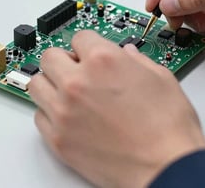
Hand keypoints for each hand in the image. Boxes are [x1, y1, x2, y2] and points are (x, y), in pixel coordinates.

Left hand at [29, 30, 204, 187]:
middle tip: (77, 68)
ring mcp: (64, 112)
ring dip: (51, 82)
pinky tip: (69, 115)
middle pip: (50, 56)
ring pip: (36, 84)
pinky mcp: (59, 140)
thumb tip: (128, 55)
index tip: (90, 51)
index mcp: (104, 60)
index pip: (79, 36)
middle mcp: (78, 82)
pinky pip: (39, 116)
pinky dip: (50, 112)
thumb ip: (138, 59)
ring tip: (69, 90)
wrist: (166, 168)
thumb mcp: (160, 78)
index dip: (88, 44)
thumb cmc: (168, 128)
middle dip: (65, 59)